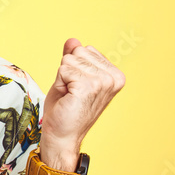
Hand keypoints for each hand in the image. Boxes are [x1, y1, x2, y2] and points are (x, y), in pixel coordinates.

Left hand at [40, 39, 124, 167]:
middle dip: (67, 71)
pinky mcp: (89, 86)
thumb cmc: (66, 108)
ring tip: (70, 96)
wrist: (62, 134)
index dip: (73, 68)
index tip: (77, 87)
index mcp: (114, 74)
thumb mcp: (70, 77)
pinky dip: (60, 83)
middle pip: (77, 52)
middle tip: (71, 93)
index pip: (85, 49)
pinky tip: (68, 98)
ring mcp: (103, 82)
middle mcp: (113, 77)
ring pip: (69, 60)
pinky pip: (64, 69)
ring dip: (63, 78)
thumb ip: (74, 58)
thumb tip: (73, 40)